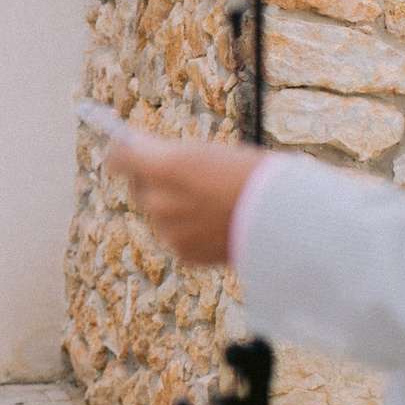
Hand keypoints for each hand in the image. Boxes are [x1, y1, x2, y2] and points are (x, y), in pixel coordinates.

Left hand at [104, 136, 268, 266]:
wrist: (284, 217)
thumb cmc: (251, 174)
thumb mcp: (207, 153)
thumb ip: (170, 156)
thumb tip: (146, 153)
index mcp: (163, 168)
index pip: (119, 158)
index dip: (121, 153)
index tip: (124, 150)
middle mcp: (159, 202)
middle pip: (139, 188)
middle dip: (152, 181)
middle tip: (176, 175)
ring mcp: (169, 231)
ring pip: (159, 214)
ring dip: (174, 208)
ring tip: (209, 201)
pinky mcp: (183, 254)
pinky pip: (176, 237)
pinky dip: (190, 231)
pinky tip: (216, 223)